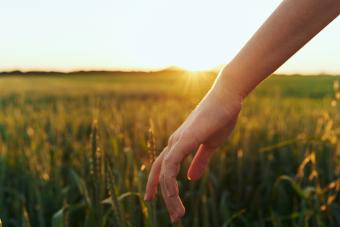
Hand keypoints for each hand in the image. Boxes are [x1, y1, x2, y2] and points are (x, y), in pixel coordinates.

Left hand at [144, 81, 242, 222]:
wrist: (227, 98)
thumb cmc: (220, 118)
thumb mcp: (210, 145)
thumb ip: (200, 161)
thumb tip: (191, 178)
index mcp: (180, 144)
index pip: (163, 167)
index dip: (157, 183)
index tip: (156, 200)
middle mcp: (174, 142)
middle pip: (159, 171)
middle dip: (160, 193)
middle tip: (172, 216)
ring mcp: (178, 140)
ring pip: (165, 171)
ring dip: (169, 195)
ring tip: (178, 213)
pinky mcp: (186, 139)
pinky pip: (171, 163)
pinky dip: (170, 181)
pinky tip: (174, 194)